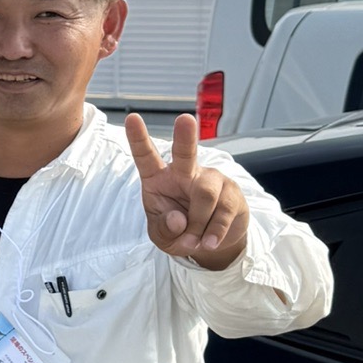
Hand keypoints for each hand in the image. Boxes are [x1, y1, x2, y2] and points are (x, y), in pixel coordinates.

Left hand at [125, 112, 250, 269]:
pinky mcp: (231, 191)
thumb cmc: (179, 232)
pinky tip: (209, 242)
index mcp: (159, 178)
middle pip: (186, 153)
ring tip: (195, 241)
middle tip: (185, 120)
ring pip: (205, 195)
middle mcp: (185, 172)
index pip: (146, 156)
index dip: (138, 138)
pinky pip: (223, 211)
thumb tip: (178, 220)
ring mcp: (210, 179)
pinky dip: (214, 232)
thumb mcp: (162, 236)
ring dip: (199, 224)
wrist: (211, 245)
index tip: (132, 118)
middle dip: (185, 136)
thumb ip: (164, 229)